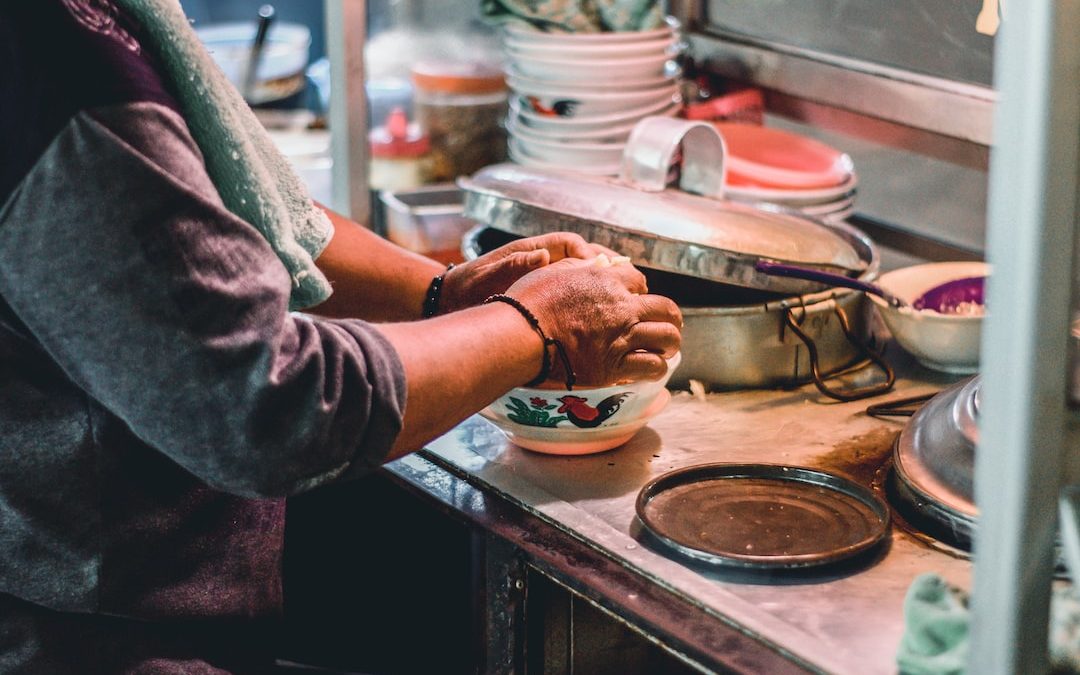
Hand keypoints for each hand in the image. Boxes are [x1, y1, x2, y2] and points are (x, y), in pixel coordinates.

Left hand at [438, 233, 612, 313]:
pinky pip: (575, 291)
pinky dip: (593, 297)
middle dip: (607, 266)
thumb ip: (511, 267)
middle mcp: (541, 260)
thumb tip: (542, 257)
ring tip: (628, 295)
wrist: (450, 301)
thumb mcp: (485, 278)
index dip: (588, 254)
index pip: (569, 243)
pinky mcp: (545, 293)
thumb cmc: (466, 288)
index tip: (601, 271)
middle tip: (629, 282)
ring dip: (605, 282)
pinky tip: (607, 313)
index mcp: (530, 251)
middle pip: (583, 256)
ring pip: (583, 273)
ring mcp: (544, 277)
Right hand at [505, 258, 681, 385]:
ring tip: (665, 347)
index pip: (638, 280)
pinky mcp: (615, 366)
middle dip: (669, 316)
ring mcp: (621, 337)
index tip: (635, 299)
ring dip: (669, 342)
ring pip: (667, 337)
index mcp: (606, 280)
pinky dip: (657, 367)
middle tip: (666, 323)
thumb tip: (595, 266)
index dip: (639, 290)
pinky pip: (652, 366)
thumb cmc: (528, 302)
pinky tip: (653, 368)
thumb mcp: (554, 271)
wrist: (520, 335)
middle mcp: (621, 307)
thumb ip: (579, 268)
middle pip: (665, 308)